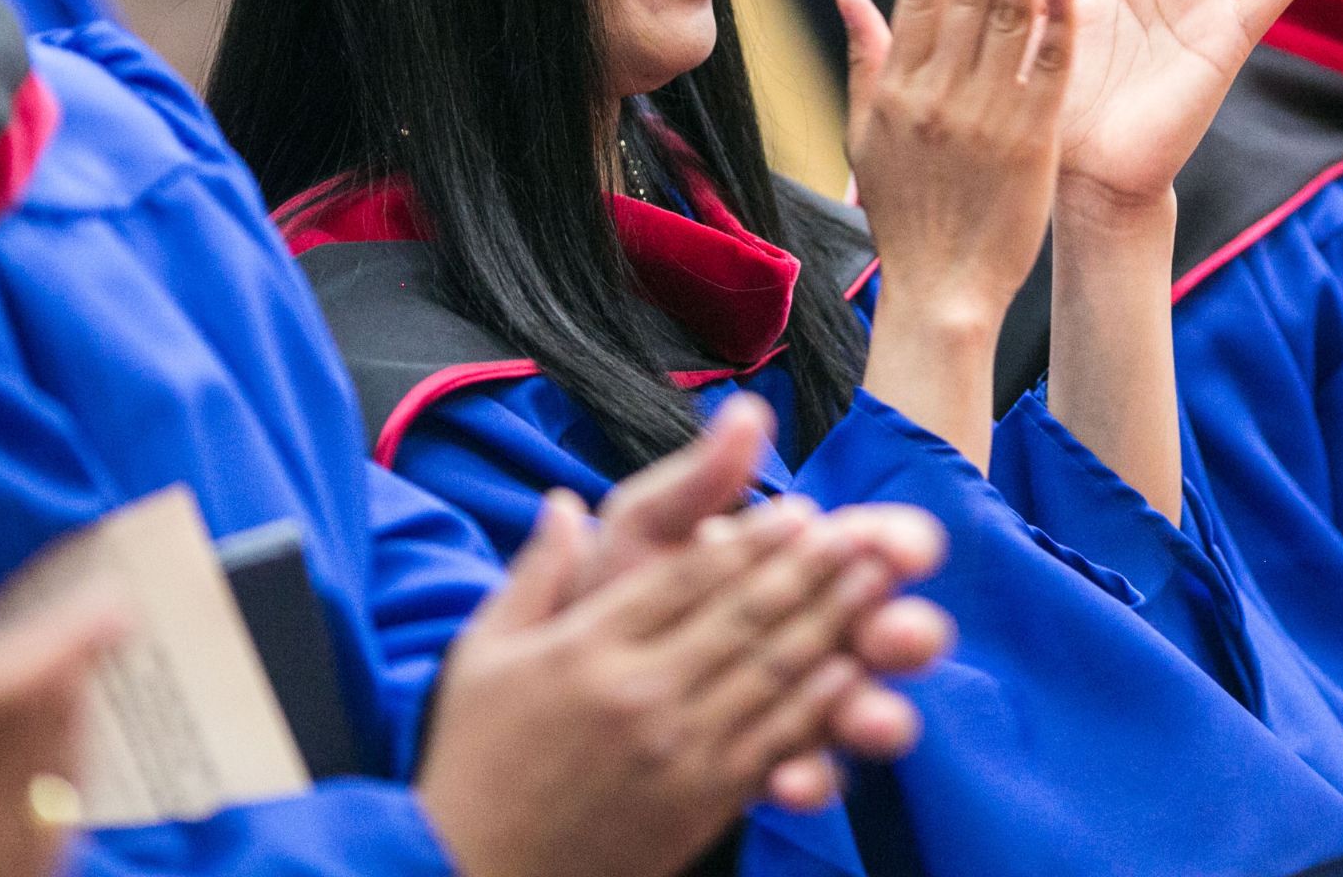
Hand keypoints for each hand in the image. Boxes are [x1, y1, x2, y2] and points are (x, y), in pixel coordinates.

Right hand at [419, 481, 947, 876]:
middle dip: (809, 568)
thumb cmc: (471, 762)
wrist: (468, 876)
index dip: (750, 539)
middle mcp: (639, 692)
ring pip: (770, 671)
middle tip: (859, 533)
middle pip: (743, 614)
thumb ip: (534, 575)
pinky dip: (816, 701)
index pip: (686, 577)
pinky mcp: (698, 802)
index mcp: (586, 648)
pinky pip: (772, 740)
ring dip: (830, 620)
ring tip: (874, 583)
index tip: (797, 510)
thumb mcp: (483, 656)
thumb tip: (563, 502)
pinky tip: (849, 670)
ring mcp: (675, 750)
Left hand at [571, 394, 952, 806]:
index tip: (897, 546)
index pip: (876, 545)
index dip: (898, 544)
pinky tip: (785, 782)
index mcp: (801, 564)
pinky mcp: (781, 764)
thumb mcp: (643, 535)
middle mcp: (823, 632)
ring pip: (871, 711)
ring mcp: (810, 703)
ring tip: (861, 720)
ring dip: (875, 714)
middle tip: (892, 635)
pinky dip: (807, 778)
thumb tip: (747, 410)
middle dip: (905, 632)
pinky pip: (814, 777)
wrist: (555, 697)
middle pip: (895, 630)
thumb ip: (696, 483)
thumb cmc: (612, 597)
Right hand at [838, 0, 1077, 466]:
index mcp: (897, 87)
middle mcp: (937, 92)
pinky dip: (1055, 14)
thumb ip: (865, 57)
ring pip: (1006, 16)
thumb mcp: (867, 135)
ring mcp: (985, 114)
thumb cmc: (905, 215)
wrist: (942, 291)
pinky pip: (1046, 64)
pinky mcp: (1031, 137)